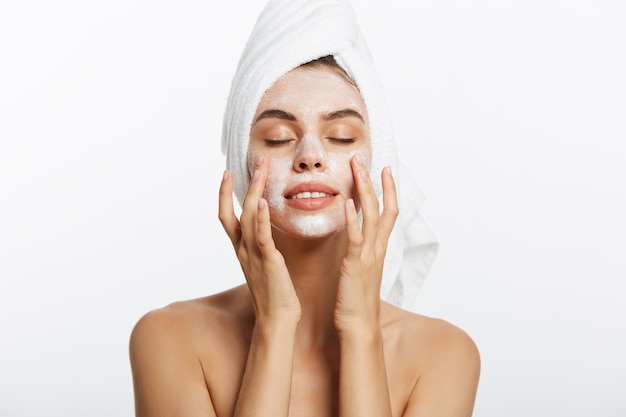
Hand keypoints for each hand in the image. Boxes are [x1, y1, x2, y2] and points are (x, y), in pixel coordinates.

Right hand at [219, 156, 300, 324]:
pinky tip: (262, 202)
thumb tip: (264, 232)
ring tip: (262, 169)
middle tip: (256, 160)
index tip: (228, 173)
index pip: (227, 216)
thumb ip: (261, 246)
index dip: (225, 194)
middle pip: (236, 210)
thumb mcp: (264, 264)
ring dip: (254, 191)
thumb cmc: (274, 292)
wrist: (277, 319)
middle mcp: (243, 249)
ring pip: (247, 217)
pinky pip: (261, 237)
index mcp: (241, 249)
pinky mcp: (268, 262)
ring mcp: (253, 255)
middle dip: (244, 184)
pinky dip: (259, 219)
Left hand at [334, 156, 398, 333]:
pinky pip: (355, 239)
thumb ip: (360, 250)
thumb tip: (354, 235)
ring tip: (357, 169)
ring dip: (365, 191)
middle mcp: (377, 248)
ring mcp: (368, 256)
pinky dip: (352, 220)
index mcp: (378, 249)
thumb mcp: (360, 269)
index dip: (389, 190)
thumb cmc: (356, 299)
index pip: (388, 213)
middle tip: (366, 160)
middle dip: (375, 182)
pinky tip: (346, 203)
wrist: (359, 325)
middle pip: (382, 208)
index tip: (384, 169)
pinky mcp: (355, 265)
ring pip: (371, 217)